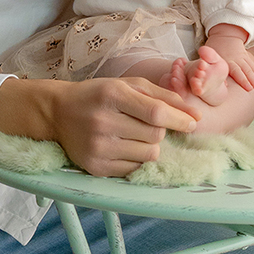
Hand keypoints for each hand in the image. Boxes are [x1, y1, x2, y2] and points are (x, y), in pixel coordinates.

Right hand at [0, 75, 200, 176]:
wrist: (58, 113)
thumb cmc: (98, 95)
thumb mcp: (128, 85)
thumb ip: (163, 96)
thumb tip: (195, 116)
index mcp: (112, 95)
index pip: (157, 113)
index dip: (180, 119)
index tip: (192, 123)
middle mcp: (103, 122)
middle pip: (155, 135)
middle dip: (160, 131)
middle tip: (147, 124)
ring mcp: (98, 147)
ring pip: (148, 154)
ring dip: (149, 146)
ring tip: (134, 135)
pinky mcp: (95, 167)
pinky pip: (134, 168)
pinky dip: (136, 158)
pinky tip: (122, 146)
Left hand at [205, 24, 253, 95]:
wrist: (225, 35)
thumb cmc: (215, 48)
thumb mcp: (212, 57)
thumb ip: (215, 70)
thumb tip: (222, 85)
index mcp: (228, 60)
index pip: (237, 72)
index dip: (243, 80)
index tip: (249, 89)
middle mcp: (237, 59)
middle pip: (247, 71)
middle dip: (253, 82)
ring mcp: (243, 57)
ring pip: (252, 69)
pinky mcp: (246, 56)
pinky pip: (253, 65)